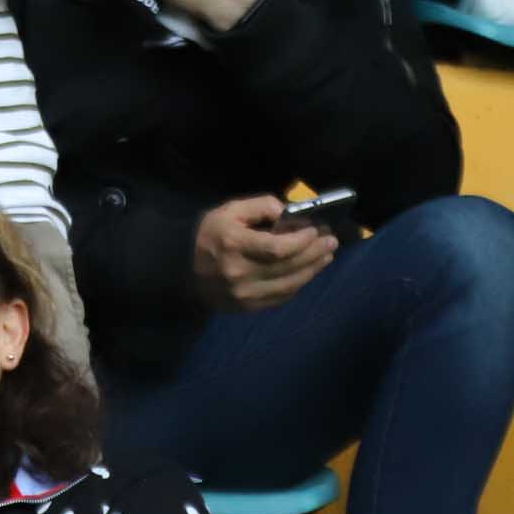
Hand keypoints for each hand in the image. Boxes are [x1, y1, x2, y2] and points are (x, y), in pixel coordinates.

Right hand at [190, 195, 335, 312]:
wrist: (182, 270)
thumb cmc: (209, 236)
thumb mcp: (229, 211)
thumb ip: (261, 207)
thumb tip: (290, 213)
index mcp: (234, 244)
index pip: (278, 247)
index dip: (303, 240)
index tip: (316, 230)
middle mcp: (240, 272)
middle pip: (289, 265)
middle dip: (315, 252)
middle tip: (331, 241)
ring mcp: (245, 293)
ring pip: (290, 284)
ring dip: (313, 269)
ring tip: (326, 256)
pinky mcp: (249, 307)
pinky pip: (282, 296)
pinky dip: (299, 283)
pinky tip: (308, 272)